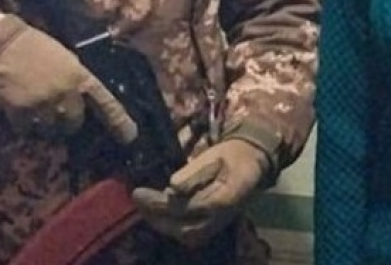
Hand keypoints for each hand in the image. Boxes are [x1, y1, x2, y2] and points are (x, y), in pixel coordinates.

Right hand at [0, 13, 136, 142]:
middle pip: (73, 123)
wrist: (2, 43)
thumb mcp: (67, 60)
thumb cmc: (36, 47)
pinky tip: (18, 110)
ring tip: (34, 110)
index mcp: (81, 78)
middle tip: (57, 115)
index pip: (107, 104)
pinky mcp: (20, 111)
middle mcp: (66, 93)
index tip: (130, 137)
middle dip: (67, 123)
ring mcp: (44, 104)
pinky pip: (26, 129)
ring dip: (43, 125)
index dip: (119, 122)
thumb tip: (81, 102)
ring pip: (49, 129)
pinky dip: (23, 124)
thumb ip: (76, 81)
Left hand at [132, 138, 271, 247]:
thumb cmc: (232, 156)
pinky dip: (171, 227)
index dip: (160, 203)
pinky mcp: (214, 226)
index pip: (186, 207)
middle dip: (156, 217)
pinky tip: (157, 214)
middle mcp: (222, 217)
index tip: (138, 192)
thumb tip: (172, 187)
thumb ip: (194, 172)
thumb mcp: (214, 155)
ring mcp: (219, 225)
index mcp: (224, 199)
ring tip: (144, 207)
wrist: (252, 162)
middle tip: (138, 199)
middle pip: (184, 229)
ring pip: (187, 236)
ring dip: (162, 224)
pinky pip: (190, 235)